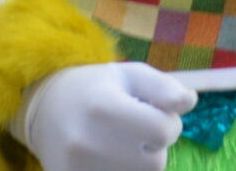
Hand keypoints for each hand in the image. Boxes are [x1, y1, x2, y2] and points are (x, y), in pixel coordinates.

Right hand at [16, 62, 195, 170]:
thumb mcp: (128, 75)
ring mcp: (80, 170)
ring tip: (121, 145)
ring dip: (139, 165)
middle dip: (154, 147)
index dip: (167, 122)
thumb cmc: (95, 89)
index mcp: (105, 107)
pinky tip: (111, 159)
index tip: (152, 114)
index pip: (164, 130)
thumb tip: (190, 102)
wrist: (45, 110)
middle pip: (155, 162)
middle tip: (134, 131)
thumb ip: (162, 87)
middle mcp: (90, 142)